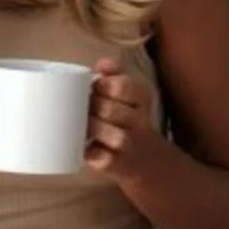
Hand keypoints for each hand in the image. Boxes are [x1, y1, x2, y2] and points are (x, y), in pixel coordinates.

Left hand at [83, 60, 162, 192]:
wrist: (146, 159)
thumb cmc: (127, 119)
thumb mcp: (128, 94)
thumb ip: (114, 74)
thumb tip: (102, 63)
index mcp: (142, 98)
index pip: (123, 86)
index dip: (102, 86)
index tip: (93, 88)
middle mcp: (141, 121)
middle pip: (111, 110)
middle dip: (92, 107)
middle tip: (83, 106)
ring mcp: (130, 145)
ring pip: (114, 136)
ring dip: (93, 129)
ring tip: (82, 124)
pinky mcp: (118, 165)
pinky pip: (103, 159)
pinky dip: (90, 153)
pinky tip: (84, 146)